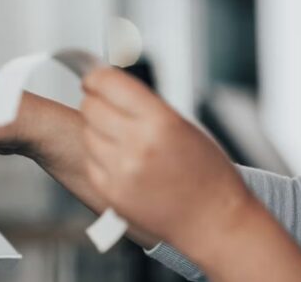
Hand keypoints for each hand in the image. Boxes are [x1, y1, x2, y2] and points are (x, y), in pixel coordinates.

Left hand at [79, 67, 253, 251]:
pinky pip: (90, 160)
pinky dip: (99, 156)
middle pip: (91, 107)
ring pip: (87, 132)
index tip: (93, 79)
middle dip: (95, 102)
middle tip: (105, 106)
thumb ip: (144, 106)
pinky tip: (120, 160)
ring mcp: (121, 170)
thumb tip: (108, 86)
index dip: (95, 78)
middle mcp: (137, 144)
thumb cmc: (206, 174)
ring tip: (121, 138)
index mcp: (160, 121)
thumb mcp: (183, 126)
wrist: (214, 222)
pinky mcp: (110, 191)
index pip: (108, 83)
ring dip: (97, 130)